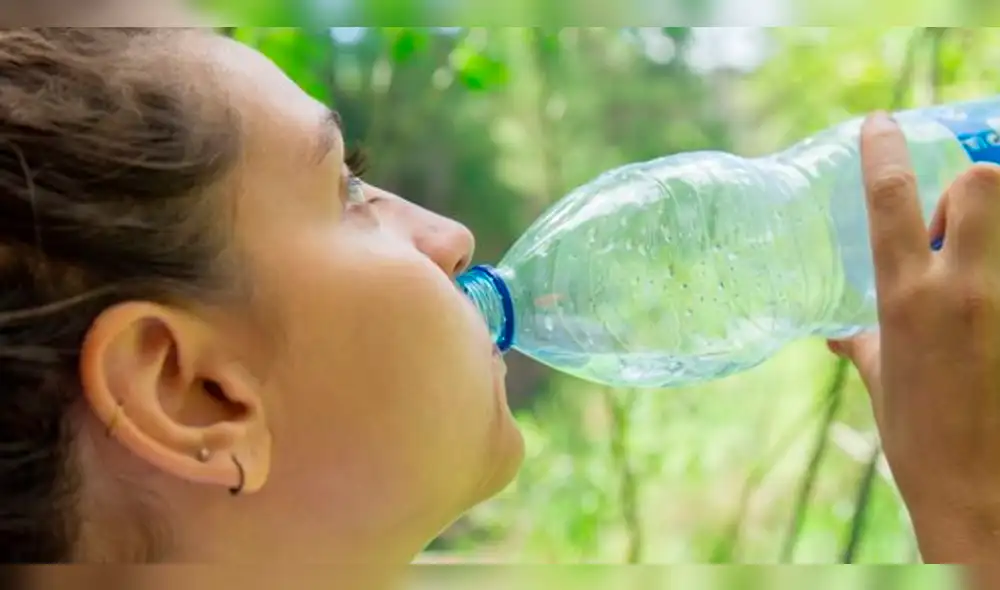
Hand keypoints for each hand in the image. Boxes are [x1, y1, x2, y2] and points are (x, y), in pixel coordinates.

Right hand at [829, 112, 999, 563]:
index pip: (890, 198)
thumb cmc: (922, 446)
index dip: (883, 148)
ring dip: (996, 220)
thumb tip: (842, 331)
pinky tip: (990, 313)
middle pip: (983, 180)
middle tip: (958, 226)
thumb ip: (866, 342)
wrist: (987, 502)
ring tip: (980, 259)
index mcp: (908, 299)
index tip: (880, 122)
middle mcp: (965, 289)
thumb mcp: (884, 384)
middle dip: (971, 187)